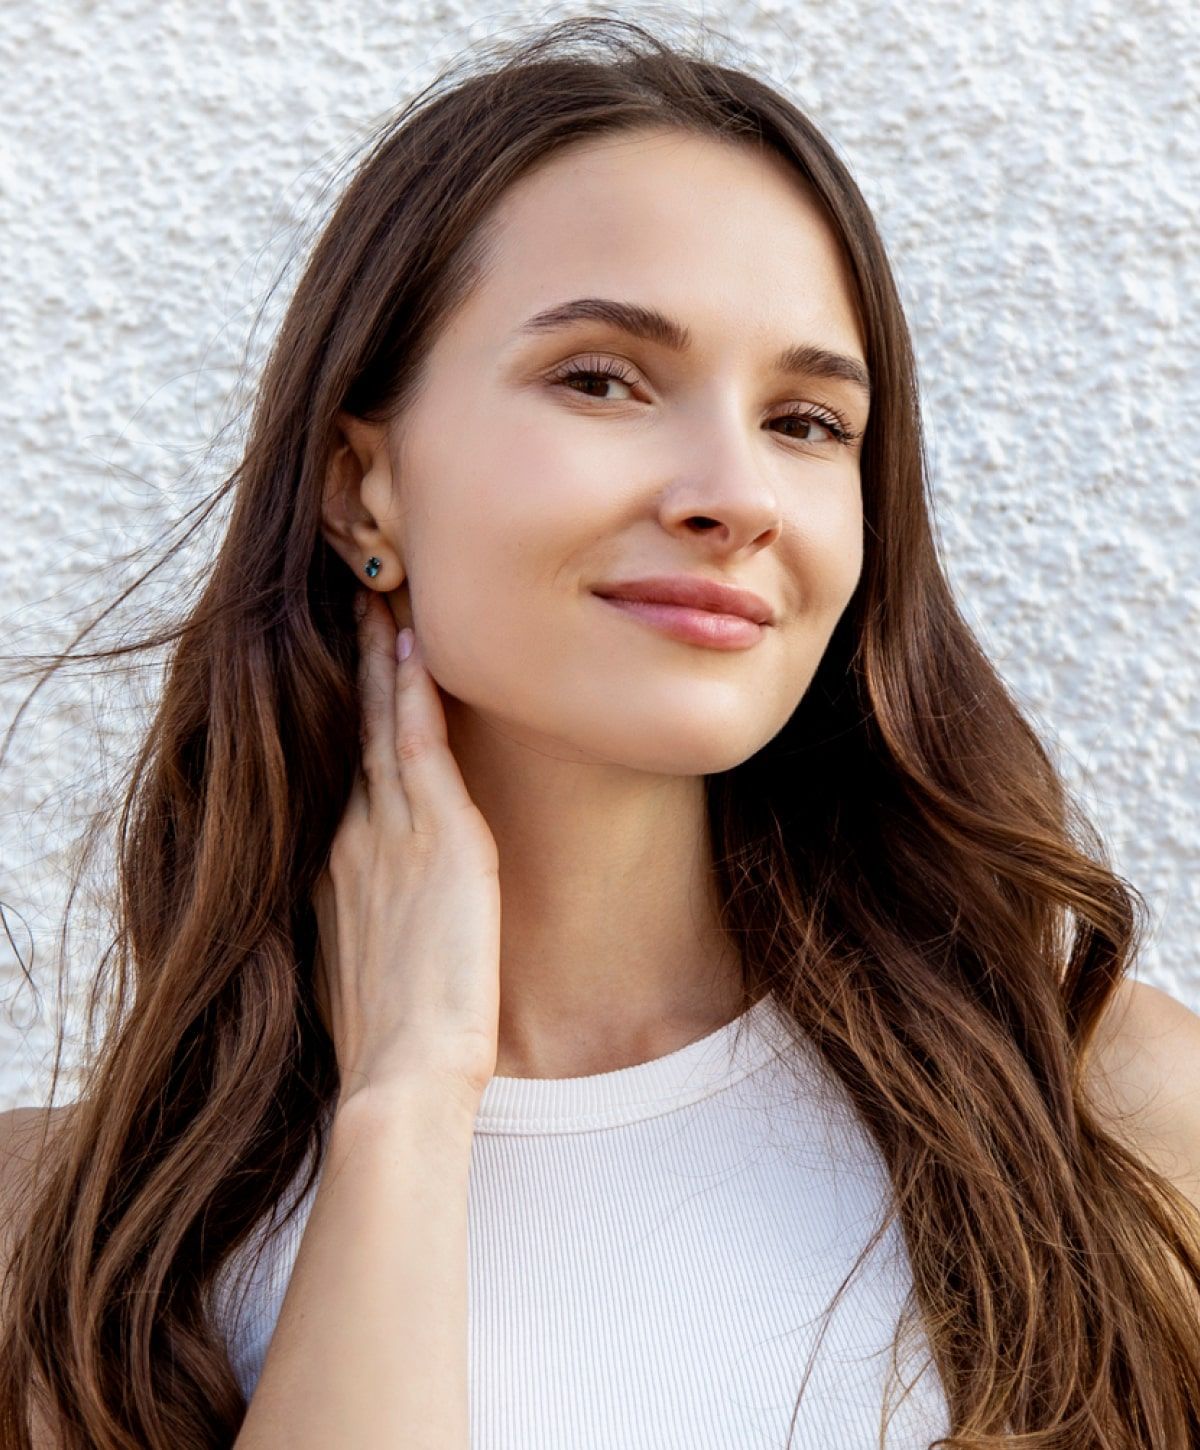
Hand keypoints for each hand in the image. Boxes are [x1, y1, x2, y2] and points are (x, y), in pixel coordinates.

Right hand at [312, 590, 501, 1111]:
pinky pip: (418, 744)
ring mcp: (390, 834)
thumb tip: (387, 910)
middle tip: (347, 606)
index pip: (340, 771)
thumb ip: (375, 921)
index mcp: (338, 869)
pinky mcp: (439, 838)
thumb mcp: (370, 966)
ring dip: (379, 660)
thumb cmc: (392, 1041)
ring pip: (379, 723)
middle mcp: (354, 839)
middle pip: (349, 732)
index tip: (338, 674)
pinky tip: (413, 645)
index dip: (339, 717)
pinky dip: (413, 692)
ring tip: (375, 600)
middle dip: (349, 670)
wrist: (401, 1078)